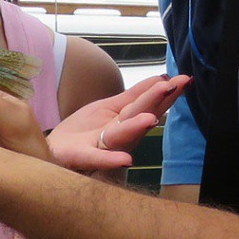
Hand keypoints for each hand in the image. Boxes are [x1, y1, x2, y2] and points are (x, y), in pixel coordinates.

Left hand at [49, 73, 190, 171]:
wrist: (52, 152)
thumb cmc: (84, 131)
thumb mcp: (110, 107)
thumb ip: (136, 95)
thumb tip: (162, 78)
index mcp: (124, 118)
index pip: (147, 101)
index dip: (166, 91)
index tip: (185, 79)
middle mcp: (118, 132)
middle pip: (138, 113)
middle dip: (156, 101)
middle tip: (174, 86)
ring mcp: (101, 145)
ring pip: (121, 135)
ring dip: (136, 127)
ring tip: (151, 118)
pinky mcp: (82, 156)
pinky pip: (97, 158)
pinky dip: (112, 159)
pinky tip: (126, 160)